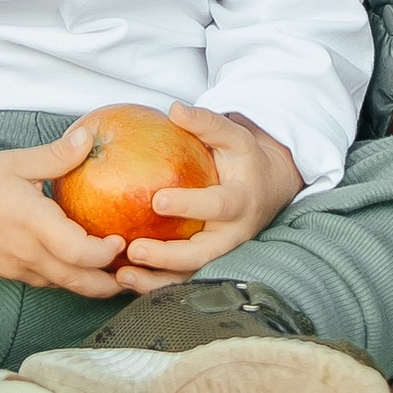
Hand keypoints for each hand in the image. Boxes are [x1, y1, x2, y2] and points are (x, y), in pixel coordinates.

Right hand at [0, 131, 125, 294]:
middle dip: (111, 283)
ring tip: (116, 272)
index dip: (108, 253)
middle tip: (135, 270)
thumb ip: (56, 155)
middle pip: (79, 283)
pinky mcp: (4, 274)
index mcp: (32, 223)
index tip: (124, 239)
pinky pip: (43, 282)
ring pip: (62, 287)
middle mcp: (25, 253)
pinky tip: (79, 267)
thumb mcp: (16, 162)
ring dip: (90, 284)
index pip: (81, 253)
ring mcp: (14, 268)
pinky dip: (66, 279)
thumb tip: (90, 136)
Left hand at [109, 106, 304, 281]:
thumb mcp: (234, 137)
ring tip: (124, 276)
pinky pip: (181, 280)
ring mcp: (220, 254)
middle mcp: (232, 234)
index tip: (157, 200)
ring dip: (157, 281)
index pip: (217, 205)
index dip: (190, 204)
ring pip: (190, 275)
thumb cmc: (245, 160)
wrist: (268, 189)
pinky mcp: (207, 264)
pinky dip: (154, 284)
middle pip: (202, 254)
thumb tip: (175, 108)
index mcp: (241, 201)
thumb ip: (207, 123)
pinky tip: (124, 280)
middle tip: (135, 249)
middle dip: (168, 256)